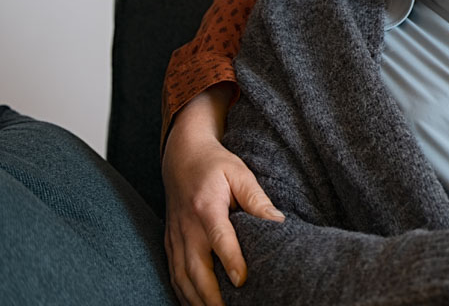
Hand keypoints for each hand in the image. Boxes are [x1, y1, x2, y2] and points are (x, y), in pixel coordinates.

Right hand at [163, 85, 283, 305]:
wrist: (180, 156)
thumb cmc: (215, 164)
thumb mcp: (239, 172)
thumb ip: (257, 198)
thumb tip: (278, 221)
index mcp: (206, 207)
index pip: (219, 239)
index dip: (230, 261)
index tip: (242, 281)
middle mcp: (187, 227)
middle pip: (195, 268)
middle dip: (211, 295)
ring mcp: (175, 237)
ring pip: (182, 276)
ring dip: (196, 299)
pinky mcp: (170, 243)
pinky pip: (173, 274)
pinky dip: (183, 293)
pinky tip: (195, 305)